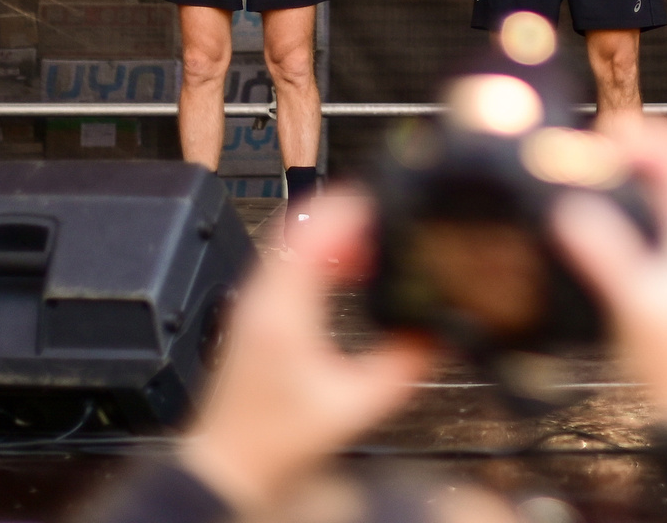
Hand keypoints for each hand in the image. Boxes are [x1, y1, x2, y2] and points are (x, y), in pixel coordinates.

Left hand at [176, 189, 433, 512]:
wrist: (229, 465)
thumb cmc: (276, 443)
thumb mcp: (355, 407)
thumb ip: (401, 367)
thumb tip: (437, 334)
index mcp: (282, 312)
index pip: (311, 230)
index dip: (350, 207)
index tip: (384, 201)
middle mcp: (260, 297)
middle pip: (300, 223)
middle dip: (346, 212)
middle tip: (386, 217)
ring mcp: (251, 302)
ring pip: (291, 239)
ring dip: (332, 231)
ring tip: (372, 242)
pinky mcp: (253, 312)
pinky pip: (286, 261)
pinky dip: (318, 252)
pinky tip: (347, 270)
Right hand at [548, 116, 666, 428]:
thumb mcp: (636, 306)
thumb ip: (606, 256)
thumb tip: (570, 210)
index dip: (651, 135)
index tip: (607, 140)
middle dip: (643, 144)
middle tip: (598, 149)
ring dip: (642, 168)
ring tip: (599, 171)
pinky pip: (666, 211)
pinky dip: (640, 196)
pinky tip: (608, 211)